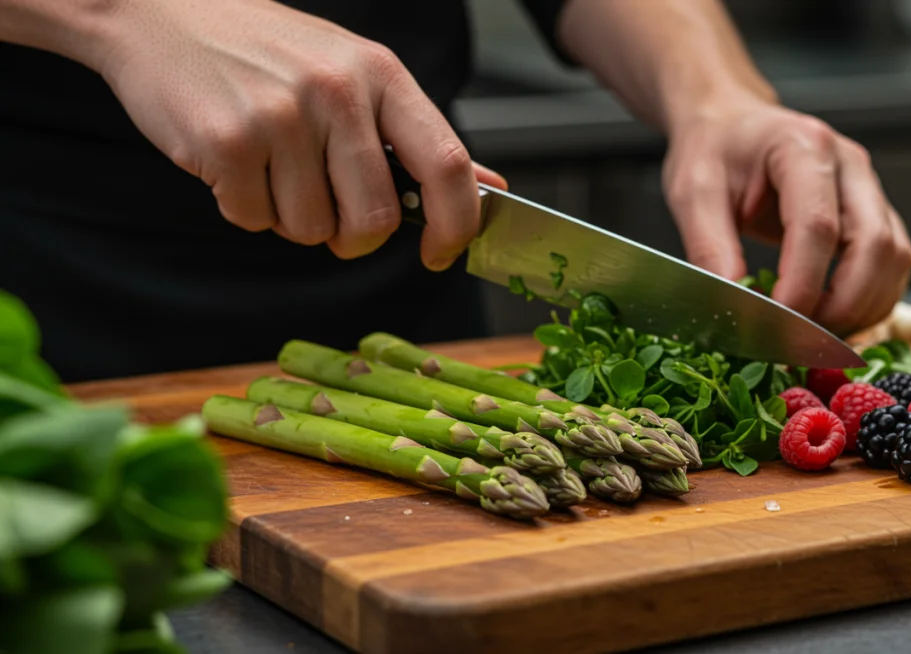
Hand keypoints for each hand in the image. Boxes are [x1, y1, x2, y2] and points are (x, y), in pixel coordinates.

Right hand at [92, 0, 502, 264]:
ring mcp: (280, 116)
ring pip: (313, 229)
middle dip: (354, 238)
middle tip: (329, 214)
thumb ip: (416, 135)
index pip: (446, 164)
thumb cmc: (268, 51)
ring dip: (292, 219)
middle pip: (376, 219)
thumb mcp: (354, 73)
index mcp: (381, 74)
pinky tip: (234, 160)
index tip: (443, 253)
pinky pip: (255, 221)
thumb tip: (488, 188)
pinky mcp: (227, 143)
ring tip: (271, 165)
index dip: (456, 224)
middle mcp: (337, 92)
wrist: (160, 12)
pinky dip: (245, 208)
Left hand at [662, 98, 910, 335]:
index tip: (776, 325)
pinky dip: (870, 300)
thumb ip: (710, 248)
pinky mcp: (875, 213)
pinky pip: (892, 264)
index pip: (818, 226)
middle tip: (798, 339)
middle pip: (875, 245)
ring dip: (863, 308)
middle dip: (843, 305)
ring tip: (813, 333)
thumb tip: (734, 307)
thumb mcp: (693, 192)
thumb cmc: (714, 149)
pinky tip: (832, 318)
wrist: (731, 125)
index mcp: (803, 148)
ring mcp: (869, 189)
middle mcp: (849, 165)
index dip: (803, 284)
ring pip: (894, 259)